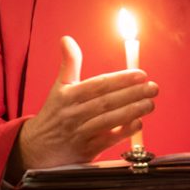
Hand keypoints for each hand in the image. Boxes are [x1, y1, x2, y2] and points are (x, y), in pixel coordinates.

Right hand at [14, 36, 157, 171]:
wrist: (36, 147)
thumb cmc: (53, 114)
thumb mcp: (58, 88)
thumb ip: (68, 64)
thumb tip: (67, 39)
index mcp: (67, 96)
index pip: (97, 85)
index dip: (120, 79)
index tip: (141, 74)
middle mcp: (72, 114)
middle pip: (106, 102)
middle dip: (132, 94)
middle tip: (153, 87)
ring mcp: (79, 133)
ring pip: (108, 120)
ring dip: (132, 111)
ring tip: (150, 103)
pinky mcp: (85, 150)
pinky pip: (107, 140)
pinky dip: (123, 132)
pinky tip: (138, 124)